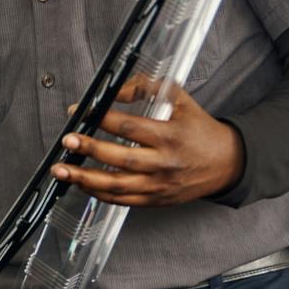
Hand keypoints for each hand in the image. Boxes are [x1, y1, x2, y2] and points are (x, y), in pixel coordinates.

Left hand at [51, 78, 243, 206]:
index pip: (129, 127)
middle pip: (121, 158)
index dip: (101, 118)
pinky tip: (82, 185)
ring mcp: (159, 186)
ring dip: (85, 179)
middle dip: (90, 150)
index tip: (80, 112)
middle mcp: (164, 164)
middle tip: (67, 141)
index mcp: (171, 136)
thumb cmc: (200, 130)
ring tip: (61, 171)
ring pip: (117, 186)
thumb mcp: (180, 100)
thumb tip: (114, 91)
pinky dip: (99, 194)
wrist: (227, 163)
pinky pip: (122, 200)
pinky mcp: (156, 200)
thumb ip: (147, 87)